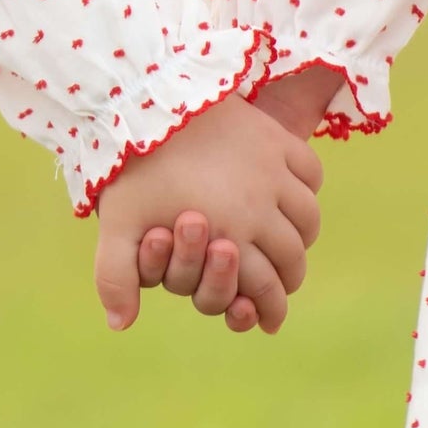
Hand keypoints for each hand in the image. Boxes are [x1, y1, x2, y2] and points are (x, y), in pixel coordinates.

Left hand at [94, 94, 322, 335]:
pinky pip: (311, 171)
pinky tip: (292, 197)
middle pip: (293, 258)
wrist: (144, 101)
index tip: (269, 320)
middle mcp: (260, 207)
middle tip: (279, 285)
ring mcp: (272, 170)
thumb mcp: (116, 225)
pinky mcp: (275, 137)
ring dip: (301, 239)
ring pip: (308, 220)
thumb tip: (119, 326)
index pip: (266, 289)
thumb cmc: (130, 169)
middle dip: (287, 279)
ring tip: (288, 245)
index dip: (269, 311)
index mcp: (228, 235)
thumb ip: (116, 279)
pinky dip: (307, 190)